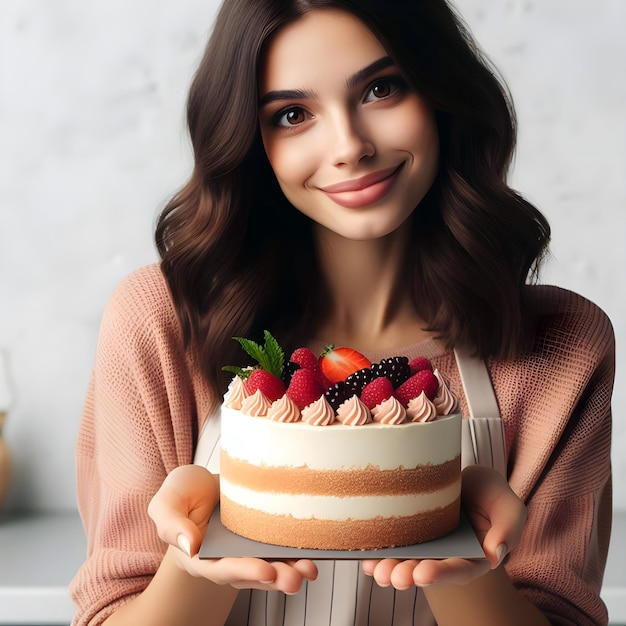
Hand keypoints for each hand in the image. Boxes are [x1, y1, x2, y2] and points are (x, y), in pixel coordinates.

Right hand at [148, 464, 317, 593]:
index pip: (222, 569)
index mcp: (199, 557)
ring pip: (270, 567)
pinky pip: (280, 551)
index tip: (266, 571)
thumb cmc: (183, 492)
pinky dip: (296, 554)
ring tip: (309, 570)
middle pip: (251, 575)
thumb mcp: (167, 501)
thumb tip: (188, 546)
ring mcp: (246, 552)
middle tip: (295, 579)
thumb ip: (170, 523)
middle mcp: (225, 561)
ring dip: (290, 571)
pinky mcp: (262, 540)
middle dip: (274, 578)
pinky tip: (312, 555)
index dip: (244, 571)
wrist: (202, 483)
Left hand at [361, 464, 525, 587]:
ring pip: (405, 561)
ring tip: (379, 571)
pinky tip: (366, 557)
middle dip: (409, 575)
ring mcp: (423, 545)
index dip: (441, 573)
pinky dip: (376, 553)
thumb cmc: (490, 494)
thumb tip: (495, 553)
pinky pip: (390, 545)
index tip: (423, 573)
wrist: (466, 478)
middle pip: (426, 570)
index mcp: (472, 557)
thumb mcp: (509, 507)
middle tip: (395, 577)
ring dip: (390, 569)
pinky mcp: (406, 531)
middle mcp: (444, 556)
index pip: (458, 570)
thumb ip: (508, 529)